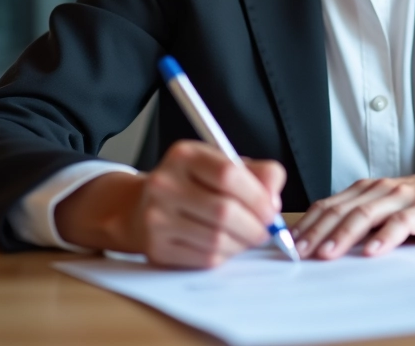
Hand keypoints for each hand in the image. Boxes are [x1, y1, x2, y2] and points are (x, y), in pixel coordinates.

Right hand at [55, 140, 285, 268]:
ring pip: (217, 239)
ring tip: (246, 237)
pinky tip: (226, 246)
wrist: (141, 208)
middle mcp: (164, 184)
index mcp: (184, 156)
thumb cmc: (194, 185)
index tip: (272, 210)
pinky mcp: (156, 248)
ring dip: (242, 243)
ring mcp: (156, 218)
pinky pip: (205, 258)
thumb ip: (259, 174)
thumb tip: (273, 200)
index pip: (228, 174)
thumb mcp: (224, 165)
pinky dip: (225, 255)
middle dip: (255, 226)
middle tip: (266, 230)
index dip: (258, 196)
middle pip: (224, 211)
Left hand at [291, 160, 414, 260]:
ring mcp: (402, 198)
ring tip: (327, 253)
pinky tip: (372, 251)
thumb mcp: (385, 206)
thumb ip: (359, 218)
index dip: (308, 223)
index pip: (329, 205)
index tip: (289, 243)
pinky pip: (401, 223)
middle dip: (317, 231)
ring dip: (343, 235)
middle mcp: (380, 189)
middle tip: (300, 251)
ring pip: (366, 214)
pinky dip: (384, 237)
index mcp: (366, 189)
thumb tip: (322, 241)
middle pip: (342, 210)